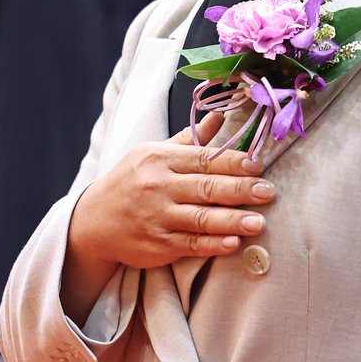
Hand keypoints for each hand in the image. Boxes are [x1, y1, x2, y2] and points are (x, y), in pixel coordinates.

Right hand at [61, 112, 274, 320]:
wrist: (92, 221)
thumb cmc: (131, 181)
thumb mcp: (153, 153)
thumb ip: (190, 140)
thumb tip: (221, 116)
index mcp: (160, 159)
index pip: (203, 159)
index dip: (233, 162)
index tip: (258, 166)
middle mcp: (158, 187)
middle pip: (205, 187)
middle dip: (240, 190)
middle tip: (268, 192)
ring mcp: (156, 218)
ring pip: (200, 219)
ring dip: (232, 221)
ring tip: (259, 222)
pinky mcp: (156, 245)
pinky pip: (190, 245)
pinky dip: (212, 244)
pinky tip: (233, 243)